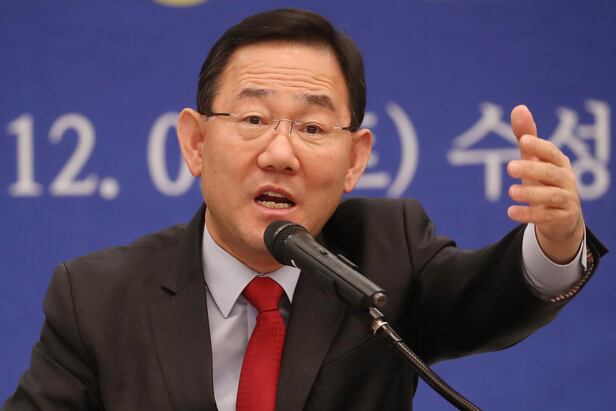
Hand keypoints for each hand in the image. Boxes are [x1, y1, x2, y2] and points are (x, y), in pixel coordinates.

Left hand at [506, 105, 584, 263]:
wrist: (561, 218)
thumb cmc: (544, 182)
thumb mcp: (534, 160)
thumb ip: (526, 136)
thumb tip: (519, 107)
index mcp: (559, 162)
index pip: (551, 152)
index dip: (539, 145)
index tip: (523, 140)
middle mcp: (566, 179)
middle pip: (550, 173)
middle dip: (531, 169)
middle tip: (509, 167)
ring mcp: (567, 199)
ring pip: (551, 196)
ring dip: (531, 193)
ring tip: (511, 192)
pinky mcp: (562, 218)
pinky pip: (546, 216)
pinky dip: (529, 214)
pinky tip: (510, 212)